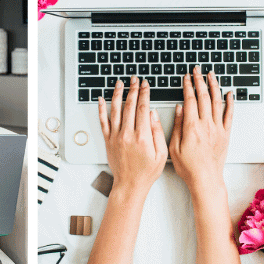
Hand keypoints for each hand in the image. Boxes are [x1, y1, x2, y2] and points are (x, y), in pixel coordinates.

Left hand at [98, 76, 167, 194]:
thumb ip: (157, 132)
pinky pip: (103, 121)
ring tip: (120, 83)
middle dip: (132, 90)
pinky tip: (101, 99)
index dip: (144, 94)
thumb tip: (153, 114)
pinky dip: (101, 109)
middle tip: (134, 79)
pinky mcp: (108, 140)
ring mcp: (115, 136)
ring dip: (117, 94)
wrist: (130, 184)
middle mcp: (127, 134)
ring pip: (115, 110)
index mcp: (142, 137)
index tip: (145, 85)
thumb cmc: (147, 171)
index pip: (143, 108)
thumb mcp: (162, 154)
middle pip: (129, 106)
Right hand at [170, 67, 232, 194]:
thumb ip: (177, 125)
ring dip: (214, 86)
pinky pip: (229, 115)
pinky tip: (229, 93)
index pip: (190, 100)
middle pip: (204, 97)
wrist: (205, 178)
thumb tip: (180, 108)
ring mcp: (217, 128)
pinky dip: (230, 103)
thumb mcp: (173, 146)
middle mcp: (206, 125)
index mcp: (192, 127)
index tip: (185, 78)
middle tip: (197, 70)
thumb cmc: (188, 166)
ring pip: (217, 102)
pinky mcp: (225, 134)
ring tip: (211, 75)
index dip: (187, 86)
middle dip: (199, 81)